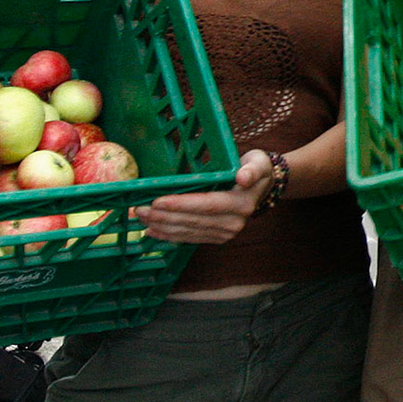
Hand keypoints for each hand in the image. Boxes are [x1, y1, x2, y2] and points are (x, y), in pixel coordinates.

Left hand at [133, 149, 271, 243]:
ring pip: (188, 231)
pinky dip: (169, 235)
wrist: (263, 188)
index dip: (181, 204)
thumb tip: (243, 177)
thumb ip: (251, 170)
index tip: (157, 201)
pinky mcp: (217, 238)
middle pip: (193, 220)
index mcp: (241, 204)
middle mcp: (233, 223)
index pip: (207, 205)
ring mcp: (225, 234)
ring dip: (162, 226)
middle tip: (139, 209)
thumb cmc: (256, 170)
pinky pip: (190, 238)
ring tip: (140, 217)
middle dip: (164, 216)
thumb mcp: (258, 163)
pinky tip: (152, 231)